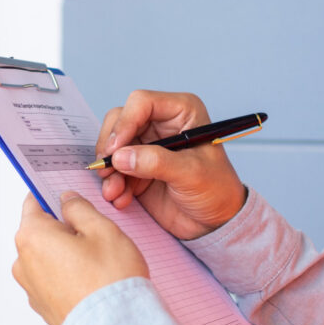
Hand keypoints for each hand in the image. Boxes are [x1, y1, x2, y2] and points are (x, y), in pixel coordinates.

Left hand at [12, 192, 146, 324]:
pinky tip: (92, 276)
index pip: (33, 201)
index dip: (50, 192)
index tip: (63, 191)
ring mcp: (31, 286)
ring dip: (66, 250)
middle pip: (41, 230)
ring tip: (97, 258)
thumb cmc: (108, 280)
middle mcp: (23, 262)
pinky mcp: (43, 305)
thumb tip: (67, 200)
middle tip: (93, 229)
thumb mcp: (101, 228)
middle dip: (64, 226)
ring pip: (47, 254)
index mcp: (32, 236)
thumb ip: (79, 207)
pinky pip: (52, 277)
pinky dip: (67, 272)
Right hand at [96, 90, 246, 239]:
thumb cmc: (216, 190)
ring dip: (109, 169)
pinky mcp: (138, 166)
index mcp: (182, 112)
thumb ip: (156, 162)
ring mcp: (148, 144)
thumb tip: (121, 156)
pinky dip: (113, 183)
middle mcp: (162, 123)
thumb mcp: (191, 174)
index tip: (114, 149)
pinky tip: (121, 198)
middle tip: (106, 169)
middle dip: (110, 146)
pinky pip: (114, 167)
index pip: (142, 102)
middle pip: (120, 120)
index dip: (124, 123)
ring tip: (114, 191)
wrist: (214, 222)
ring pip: (112, 144)